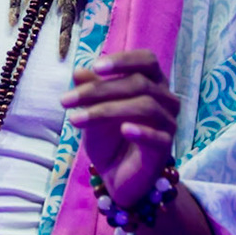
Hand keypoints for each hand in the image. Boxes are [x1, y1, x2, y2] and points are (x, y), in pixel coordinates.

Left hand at [60, 48, 177, 208]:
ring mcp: (168, 123)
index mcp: (152, 83)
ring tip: (76, 120)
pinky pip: (158, 136)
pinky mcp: (166, 148)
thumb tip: (78, 71)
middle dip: (99, 90)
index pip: (147, 60)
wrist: (116, 174)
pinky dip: (141, 131)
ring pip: (146, 106)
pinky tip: (124, 129)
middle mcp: (166, 99)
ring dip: (106, 110)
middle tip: (66, 100)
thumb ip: (91, 90)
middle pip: (139, 83)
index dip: (123, 61)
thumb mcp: (94, 110)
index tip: (95, 67)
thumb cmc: (109, 136)